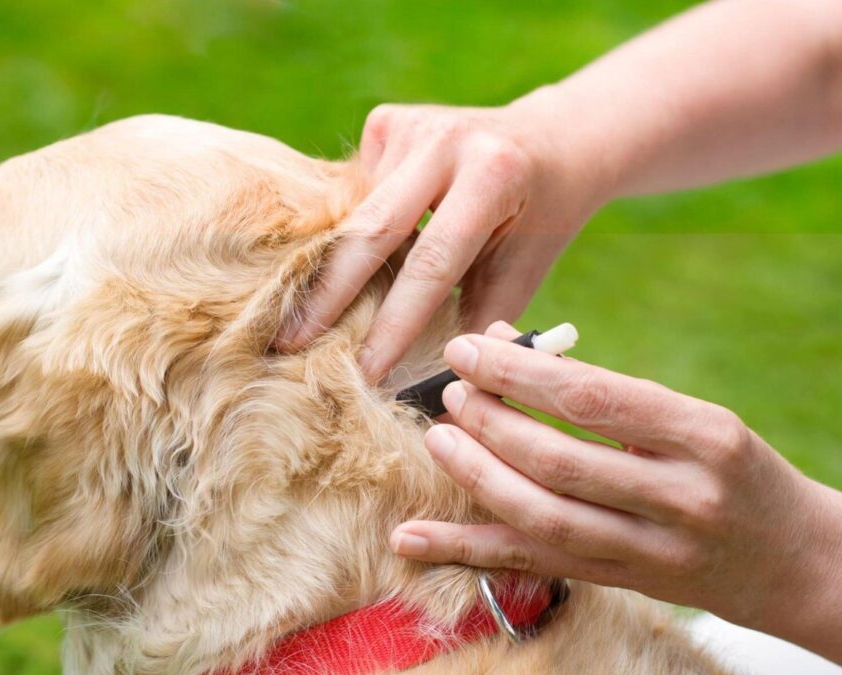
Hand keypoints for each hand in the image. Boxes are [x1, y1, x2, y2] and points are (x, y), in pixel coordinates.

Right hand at [274, 99, 610, 381]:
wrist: (552, 141)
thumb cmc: (539, 221)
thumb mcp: (523, 271)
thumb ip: (477, 320)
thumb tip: (427, 385)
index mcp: (492, 176)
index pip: (432, 262)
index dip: (395, 323)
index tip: (366, 371)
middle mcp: (445, 140)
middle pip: (372, 229)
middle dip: (329, 294)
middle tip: (289, 344)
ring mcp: (411, 124)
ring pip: (356, 213)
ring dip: (334, 267)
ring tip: (301, 319)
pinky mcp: (387, 122)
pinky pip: (355, 193)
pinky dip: (352, 233)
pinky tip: (351, 258)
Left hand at [390, 322, 841, 629]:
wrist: (795, 561)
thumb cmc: (733, 470)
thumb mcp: (695, 420)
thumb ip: (611, 395)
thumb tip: (510, 351)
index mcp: (704, 436)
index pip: (595, 399)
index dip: (521, 373)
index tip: (468, 349)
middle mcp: (683, 497)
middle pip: (563, 461)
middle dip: (493, 424)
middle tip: (451, 393)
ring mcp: (654, 551)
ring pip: (545, 517)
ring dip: (478, 479)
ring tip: (438, 441)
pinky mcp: (624, 584)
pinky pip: (535, 565)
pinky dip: (466, 551)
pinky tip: (410, 539)